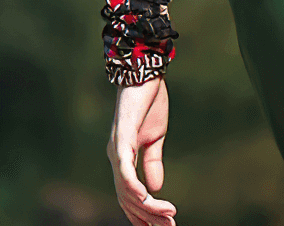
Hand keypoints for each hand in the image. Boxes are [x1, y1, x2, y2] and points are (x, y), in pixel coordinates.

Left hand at [107, 77, 175, 225]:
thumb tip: (154, 188)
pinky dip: (133, 185)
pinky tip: (145, 196)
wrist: (146, 72)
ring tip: (168, 215)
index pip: (130, 195)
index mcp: (123, 158)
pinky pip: (124, 168)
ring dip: (147, 206)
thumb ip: (152, 162)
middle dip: (148, 216)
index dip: (144, 214)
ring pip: (126, 189)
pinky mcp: (122, 136)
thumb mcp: (155, 137)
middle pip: (127, 198)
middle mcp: (115, 157)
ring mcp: (117, 148)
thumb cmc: (149, 102)